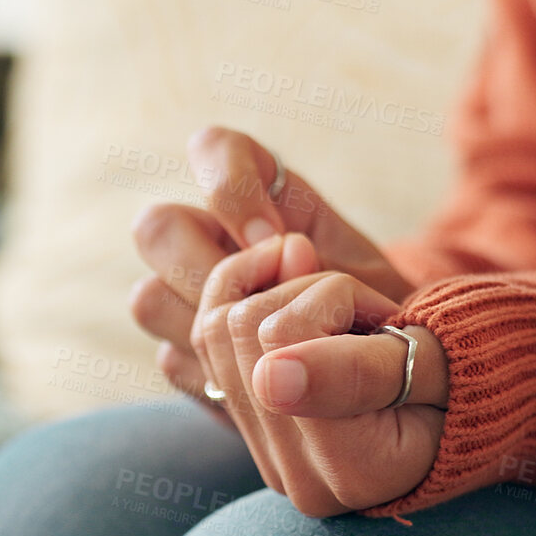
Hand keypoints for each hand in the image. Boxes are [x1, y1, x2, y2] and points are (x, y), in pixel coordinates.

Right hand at [130, 127, 411, 406]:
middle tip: (268, 306)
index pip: (213, 149)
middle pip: (157, 228)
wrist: (387, 377)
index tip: (282, 242)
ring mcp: (189, 298)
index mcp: (262, 195)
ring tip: (274, 352)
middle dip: (207, 269)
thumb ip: (330, 265)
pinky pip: (173, 361)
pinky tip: (265, 386)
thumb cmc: (384, 315)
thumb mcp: (375, 281)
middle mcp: (214, 238)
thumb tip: (288, 254)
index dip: (231, 188)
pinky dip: (216, 374)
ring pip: (149, 298)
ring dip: (208, 327)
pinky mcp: (188, 358)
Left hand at [191, 233, 447, 515]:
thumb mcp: (435, 366)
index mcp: (351, 470)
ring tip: (339, 317)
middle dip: (303, 293)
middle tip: (364, 315)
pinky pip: (207, 341)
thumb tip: (268, 377)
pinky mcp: (245, 429)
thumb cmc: (464, 378)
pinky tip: (298, 304)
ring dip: (277, 296)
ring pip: (216, 325)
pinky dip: (248, 301)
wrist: (462, 404)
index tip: (388, 319)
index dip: (334, 297)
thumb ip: (359, 371)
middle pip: (240, 328)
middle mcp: (295, 477)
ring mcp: (265, 457)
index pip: (282, 337)